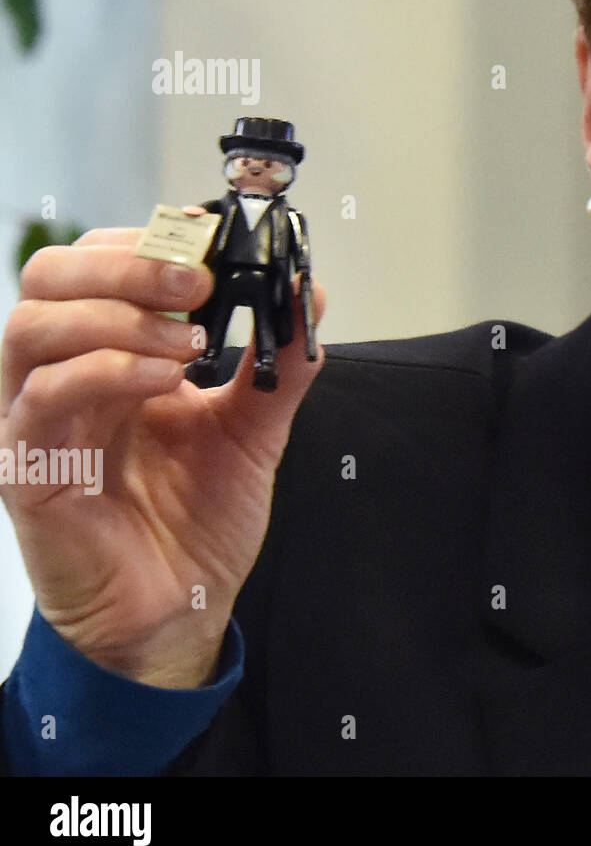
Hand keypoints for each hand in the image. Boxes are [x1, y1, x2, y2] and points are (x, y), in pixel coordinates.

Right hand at [0, 226, 326, 687]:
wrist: (180, 610)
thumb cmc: (200, 518)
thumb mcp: (256, 427)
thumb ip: (282, 361)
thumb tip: (308, 290)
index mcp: (112, 353)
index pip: (99, 263)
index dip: (149, 238)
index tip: (212, 235)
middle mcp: (66, 375)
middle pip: (49, 276)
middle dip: (126, 260)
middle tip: (197, 280)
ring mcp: (38, 420)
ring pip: (31, 326)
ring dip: (118, 315)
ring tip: (189, 341)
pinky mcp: (27, 469)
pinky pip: (42, 397)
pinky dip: (105, 370)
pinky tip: (163, 380)